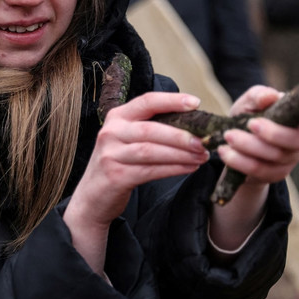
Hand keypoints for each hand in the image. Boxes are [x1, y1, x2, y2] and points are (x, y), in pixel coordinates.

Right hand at [64, 92, 208, 272]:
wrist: (93, 198)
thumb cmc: (119, 163)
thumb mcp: (128, 139)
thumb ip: (151, 128)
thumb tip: (192, 122)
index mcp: (117, 117)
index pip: (147, 101)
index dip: (172, 101)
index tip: (196, 103)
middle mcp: (111, 132)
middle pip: (151, 129)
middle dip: (181, 135)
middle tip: (206, 141)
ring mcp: (111, 155)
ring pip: (152, 151)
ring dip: (181, 154)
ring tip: (202, 156)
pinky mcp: (116, 176)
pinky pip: (150, 171)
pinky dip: (173, 169)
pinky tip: (189, 168)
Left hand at [207, 86, 298, 253]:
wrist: (234, 145)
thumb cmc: (248, 116)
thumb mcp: (249, 103)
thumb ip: (258, 95)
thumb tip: (270, 96)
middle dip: (275, 133)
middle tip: (250, 123)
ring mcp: (290, 159)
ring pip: (276, 156)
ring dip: (249, 146)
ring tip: (228, 136)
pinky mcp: (276, 174)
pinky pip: (261, 171)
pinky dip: (240, 161)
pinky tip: (225, 152)